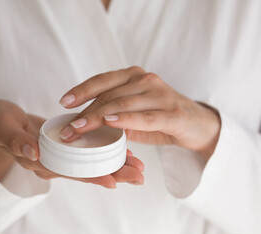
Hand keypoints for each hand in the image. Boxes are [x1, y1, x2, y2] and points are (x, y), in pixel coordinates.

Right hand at [0, 99, 143, 187]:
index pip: (69, 173)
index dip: (91, 177)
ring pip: (90, 164)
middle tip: (139, 176)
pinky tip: (122, 150)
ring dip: (114, 165)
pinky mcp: (66, 146)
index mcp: (40, 161)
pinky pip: (87, 152)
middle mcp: (53, 162)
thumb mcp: (3, 128)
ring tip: (138, 167)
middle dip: (113, 174)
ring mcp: (60, 155)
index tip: (114, 181)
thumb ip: (16, 141)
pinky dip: (104, 152)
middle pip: (86, 172)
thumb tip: (33, 152)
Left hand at [59, 66, 220, 159]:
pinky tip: (110, 123)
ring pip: (122, 105)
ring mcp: (160, 95)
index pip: (102, 80)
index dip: (81, 90)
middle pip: (109, 95)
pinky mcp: (172, 113)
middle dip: (84, 113)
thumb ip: (113, 113)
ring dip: (97, 118)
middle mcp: (146, 80)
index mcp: (134, 76)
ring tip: (79, 129)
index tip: (63, 102)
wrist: (197, 124)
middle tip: (67, 129)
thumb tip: (82, 124)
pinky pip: (145, 116)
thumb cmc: (160, 117)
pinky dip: (126, 120)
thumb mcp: (133, 112)